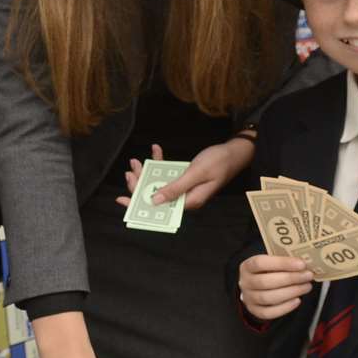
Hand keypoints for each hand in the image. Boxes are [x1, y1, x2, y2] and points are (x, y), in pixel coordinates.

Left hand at [113, 139, 252, 213]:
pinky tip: (155, 149)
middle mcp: (185, 198)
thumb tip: (154, 201)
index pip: (158, 208)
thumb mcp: (195, 174)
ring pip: (160, 184)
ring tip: (136, 160)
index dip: (139, 203)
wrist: (235, 152)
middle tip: (131, 169)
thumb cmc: (219, 162)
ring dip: (148, 172)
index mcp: (188, 202)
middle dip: (140, 184)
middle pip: (156, 196)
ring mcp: (185, 188)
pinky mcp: (186, 178)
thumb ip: (175, 188)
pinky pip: (169, 174)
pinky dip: (161, 162)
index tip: (122, 199)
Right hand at [239, 254, 314, 320]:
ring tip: (306, 286)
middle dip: (290, 279)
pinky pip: (269, 312)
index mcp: (247, 266)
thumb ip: (283, 262)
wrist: (256, 288)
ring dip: (291, 292)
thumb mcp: (271, 263)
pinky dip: (285, 307)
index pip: (261, 263)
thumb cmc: (267, 272)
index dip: (282, 263)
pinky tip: (297, 300)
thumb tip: (304, 265)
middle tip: (307, 276)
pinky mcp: (255, 311)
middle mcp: (245, 282)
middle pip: (265, 282)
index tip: (301, 264)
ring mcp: (249, 298)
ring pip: (268, 298)